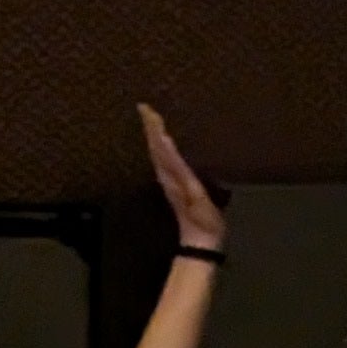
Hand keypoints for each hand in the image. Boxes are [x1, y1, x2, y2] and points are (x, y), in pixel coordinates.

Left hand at [137, 103, 224, 255]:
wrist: (200, 240)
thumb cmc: (201, 217)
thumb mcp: (193, 192)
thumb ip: (178, 168)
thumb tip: (163, 142)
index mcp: (170, 172)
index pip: (158, 144)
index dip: (152, 126)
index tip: (145, 107)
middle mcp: (166, 173)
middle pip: (155, 146)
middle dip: (151, 126)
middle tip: (146, 107)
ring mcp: (169, 179)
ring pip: (158, 152)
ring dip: (154, 135)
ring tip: (153, 119)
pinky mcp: (176, 184)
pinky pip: (165, 160)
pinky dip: (162, 147)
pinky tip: (165, 143)